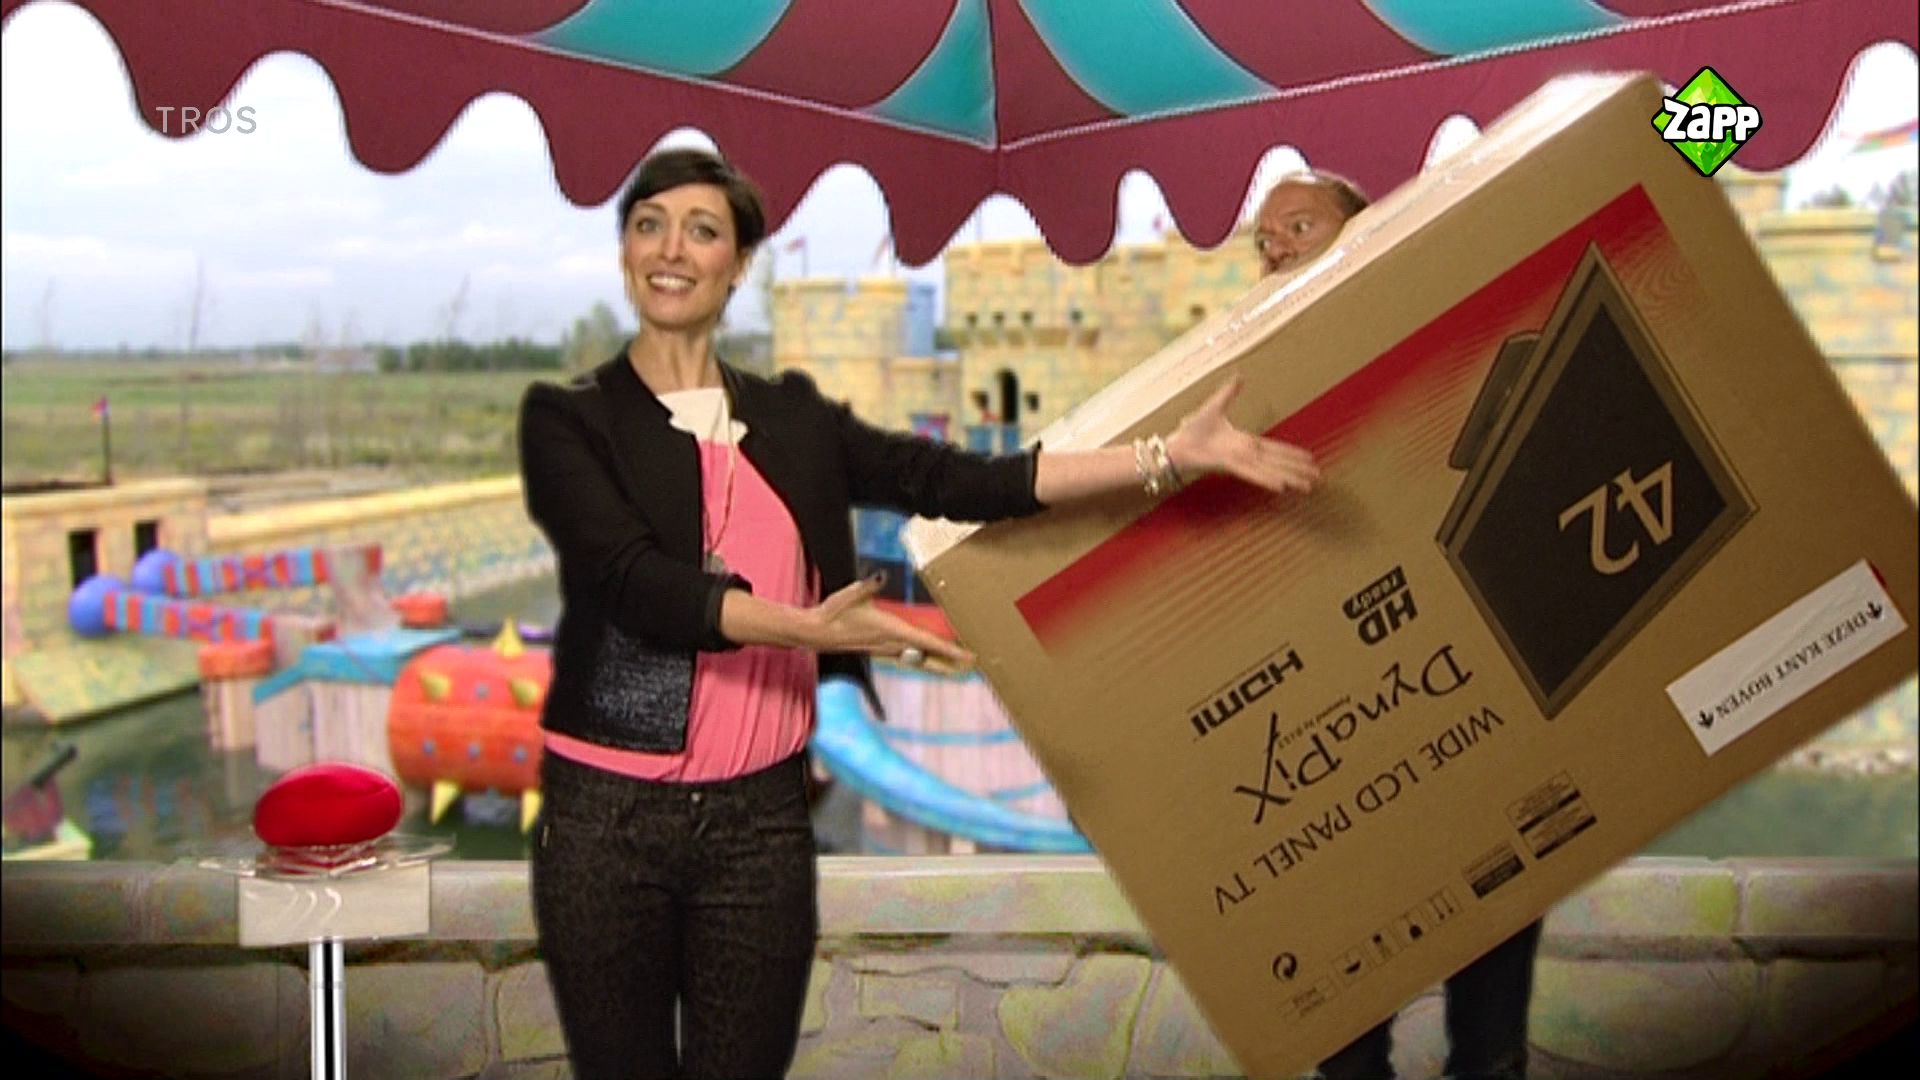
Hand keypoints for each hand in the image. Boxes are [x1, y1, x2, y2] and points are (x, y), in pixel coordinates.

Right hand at [802, 575, 975, 674]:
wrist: (816, 632)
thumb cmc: (834, 612)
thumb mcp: (852, 594)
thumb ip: (868, 584)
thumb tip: (879, 575)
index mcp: (890, 630)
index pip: (926, 642)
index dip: (949, 650)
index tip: (967, 657)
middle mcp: (891, 644)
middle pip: (927, 658)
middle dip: (950, 663)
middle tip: (972, 666)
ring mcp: (886, 650)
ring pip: (918, 660)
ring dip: (938, 663)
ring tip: (956, 665)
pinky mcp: (880, 651)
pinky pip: (908, 658)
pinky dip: (922, 660)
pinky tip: (927, 659)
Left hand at [1165, 377, 1319, 495]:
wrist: (1175, 443)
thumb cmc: (1192, 430)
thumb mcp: (1215, 406)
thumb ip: (1229, 392)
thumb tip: (1240, 375)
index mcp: (1246, 442)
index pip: (1275, 449)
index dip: (1293, 454)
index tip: (1310, 459)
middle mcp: (1246, 454)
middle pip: (1279, 463)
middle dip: (1299, 470)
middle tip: (1318, 478)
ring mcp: (1239, 460)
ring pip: (1271, 471)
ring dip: (1290, 478)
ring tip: (1308, 487)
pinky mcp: (1228, 465)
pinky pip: (1252, 473)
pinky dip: (1266, 479)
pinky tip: (1281, 487)